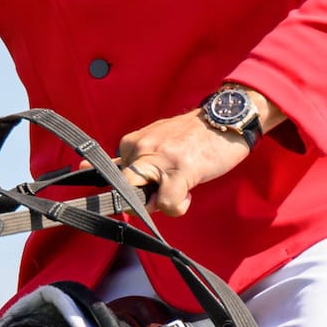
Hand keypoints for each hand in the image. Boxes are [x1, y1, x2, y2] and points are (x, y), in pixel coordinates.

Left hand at [116, 110, 253, 217]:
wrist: (224, 119)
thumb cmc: (192, 137)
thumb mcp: (157, 141)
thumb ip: (135, 160)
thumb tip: (102, 178)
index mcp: (132, 142)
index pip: (114, 178)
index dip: (132, 191)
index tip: (150, 188)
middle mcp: (140, 148)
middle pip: (121, 188)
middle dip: (137, 202)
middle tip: (160, 194)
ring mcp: (159, 158)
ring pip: (140, 200)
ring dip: (159, 204)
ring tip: (177, 189)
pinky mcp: (179, 169)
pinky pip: (167, 203)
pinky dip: (178, 206)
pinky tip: (188, 191)